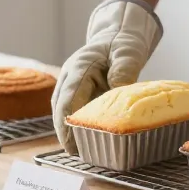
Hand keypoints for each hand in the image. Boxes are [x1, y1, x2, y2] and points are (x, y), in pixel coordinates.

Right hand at [51, 0, 161, 153]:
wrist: (117, 36)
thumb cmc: (122, 44)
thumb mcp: (128, 52)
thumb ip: (124, 69)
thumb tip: (118, 88)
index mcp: (79, 67)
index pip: (68, 98)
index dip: (67, 122)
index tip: (71, 141)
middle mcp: (69, 77)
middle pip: (61, 109)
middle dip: (65, 132)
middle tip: (76, 153)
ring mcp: (71, 84)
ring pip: (64, 111)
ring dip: (69, 130)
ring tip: (80, 152)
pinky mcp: (77, 92)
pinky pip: (73, 110)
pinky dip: (77, 124)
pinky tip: (86, 140)